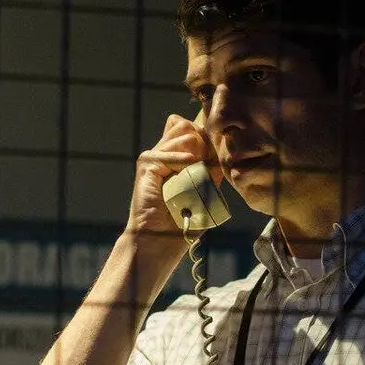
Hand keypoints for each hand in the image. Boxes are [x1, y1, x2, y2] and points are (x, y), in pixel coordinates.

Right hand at [125, 110, 220, 248]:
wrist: (160, 240)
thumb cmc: (183, 221)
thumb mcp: (205, 191)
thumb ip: (211, 169)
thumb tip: (218, 151)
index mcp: (177, 157)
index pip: (194, 128)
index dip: (208, 142)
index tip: (212, 165)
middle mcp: (165, 152)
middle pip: (189, 125)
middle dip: (204, 144)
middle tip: (203, 171)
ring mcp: (155, 156)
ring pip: (184, 133)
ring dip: (196, 155)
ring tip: (192, 179)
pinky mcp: (146, 165)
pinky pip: (170, 152)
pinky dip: (182, 163)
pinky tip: (185, 177)